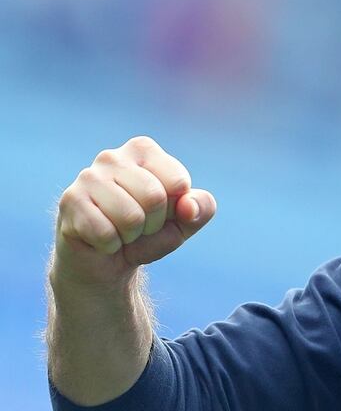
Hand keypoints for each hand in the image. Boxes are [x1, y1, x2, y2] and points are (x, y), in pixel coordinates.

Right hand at [52, 136, 216, 289]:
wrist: (107, 261)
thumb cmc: (149, 233)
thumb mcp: (186, 222)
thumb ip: (201, 208)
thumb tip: (187, 206)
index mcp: (143, 150)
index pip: (178, 182)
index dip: (176, 208)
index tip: (161, 212)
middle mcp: (112, 156)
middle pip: (155, 198)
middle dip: (153, 224)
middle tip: (139, 226)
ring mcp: (87, 177)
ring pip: (131, 217)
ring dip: (131, 236)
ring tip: (120, 231)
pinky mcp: (69, 202)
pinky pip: (106, 233)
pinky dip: (111, 245)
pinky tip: (101, 239)